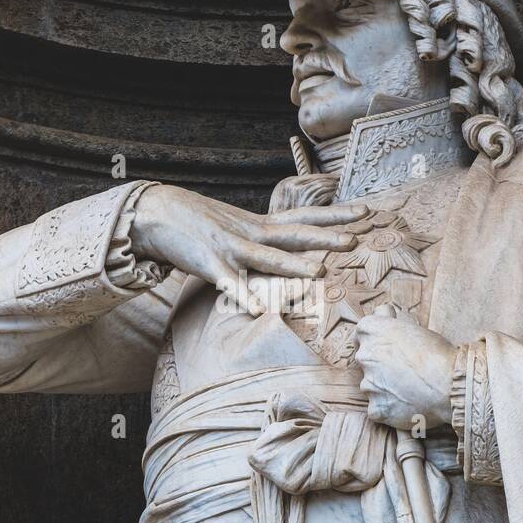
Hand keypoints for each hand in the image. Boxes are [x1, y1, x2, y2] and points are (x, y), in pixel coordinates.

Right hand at [129, 183, 368, 314]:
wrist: (156, 212)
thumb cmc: (198, 223)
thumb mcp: (236, 227)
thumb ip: (261, 239)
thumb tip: (285, 246)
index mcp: (259, 225)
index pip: (304, 217)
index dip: (335, 215)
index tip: (366, 212)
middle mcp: (250, 233)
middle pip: (295, 234)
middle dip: (327, 236)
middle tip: (358, 238)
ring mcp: (231, 247)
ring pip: (268, 259)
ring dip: (294, 266)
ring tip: (322, 272)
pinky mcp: (208, 263)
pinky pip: (229, 284)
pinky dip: (243, 295)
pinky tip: (259, 310)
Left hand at [354, 306, 456, 430]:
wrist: (450, 385)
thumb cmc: (438, 353)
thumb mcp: (416, 328)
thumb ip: (392, 322)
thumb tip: (383, 312)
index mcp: (373, 330)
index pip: (362, 331)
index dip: (374, 338)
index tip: (385, 344)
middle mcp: (365, 356)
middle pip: (366, 359)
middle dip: (380, 364)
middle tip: (404, 370)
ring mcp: (368, 384)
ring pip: (371, 385)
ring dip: (385, 388)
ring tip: (411, 390)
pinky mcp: (376, 409)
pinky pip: (377, 409)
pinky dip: (389, 408)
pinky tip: (408, 405)